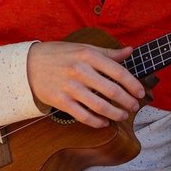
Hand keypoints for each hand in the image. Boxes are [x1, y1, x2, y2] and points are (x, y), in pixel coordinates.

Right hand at [26, 41, 144, 127]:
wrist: (29, 64)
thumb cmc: (59, 54)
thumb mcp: (83, 47)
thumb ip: (108, 52)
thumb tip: (129, 50)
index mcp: (88, 55)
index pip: (117, 71)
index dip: (132, 84)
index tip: (141, 92)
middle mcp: (80, 70)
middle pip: (111, 90)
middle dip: (127, 101)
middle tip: (135, 106)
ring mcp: (70, 87)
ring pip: (99, 106)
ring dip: (115, 113)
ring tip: (122, 115)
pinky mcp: (60, 101)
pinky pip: (82, 115)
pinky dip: (96, 121)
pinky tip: (104, 122)